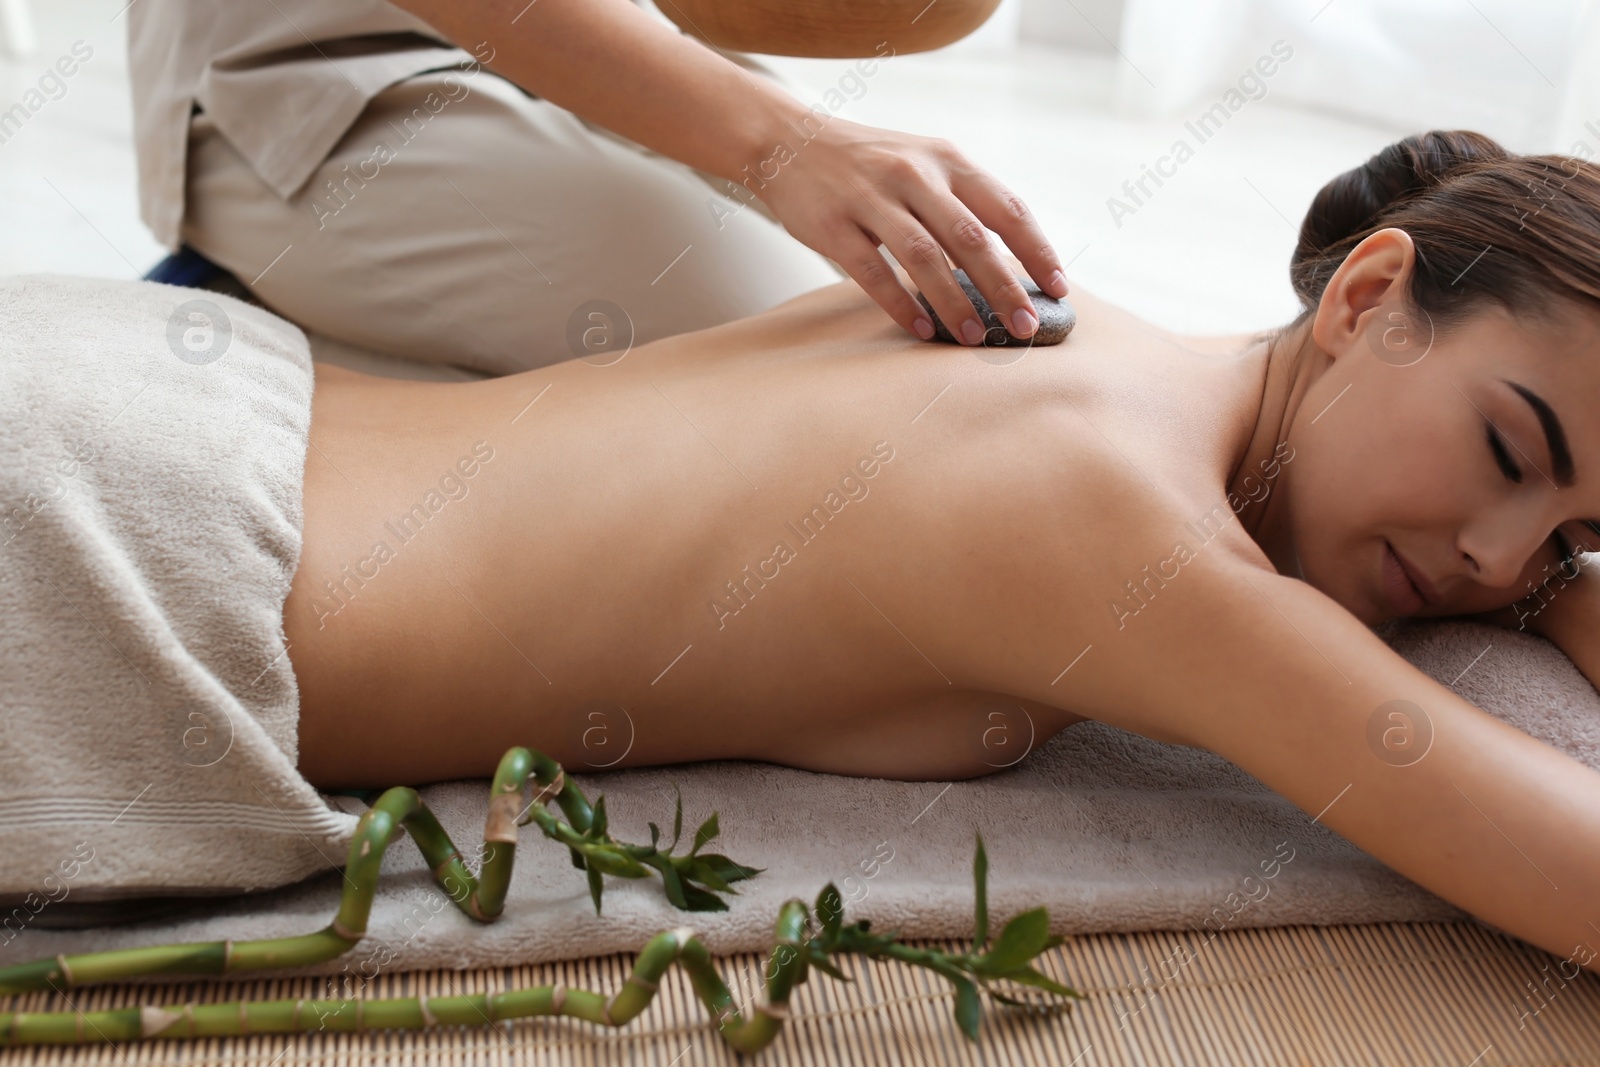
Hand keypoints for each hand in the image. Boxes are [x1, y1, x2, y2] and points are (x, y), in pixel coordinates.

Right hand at [753, 115, 1068, 344]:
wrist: (790, 140)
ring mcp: (871, 198)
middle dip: (1003, 287)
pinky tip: (919, 329)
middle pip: (971, 237)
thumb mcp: (924, 164)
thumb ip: (964, 204)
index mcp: (947, 160)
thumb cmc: (870, 164)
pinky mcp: (833, 225)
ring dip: (953, 302)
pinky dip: (899, 303)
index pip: (1006, 208)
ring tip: (974, 338)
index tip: (1059, 290)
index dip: (1037, 250)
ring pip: (924, 256)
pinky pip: (871, 271)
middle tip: (1024, 327)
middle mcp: (914, 174)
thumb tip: (1012, 265)